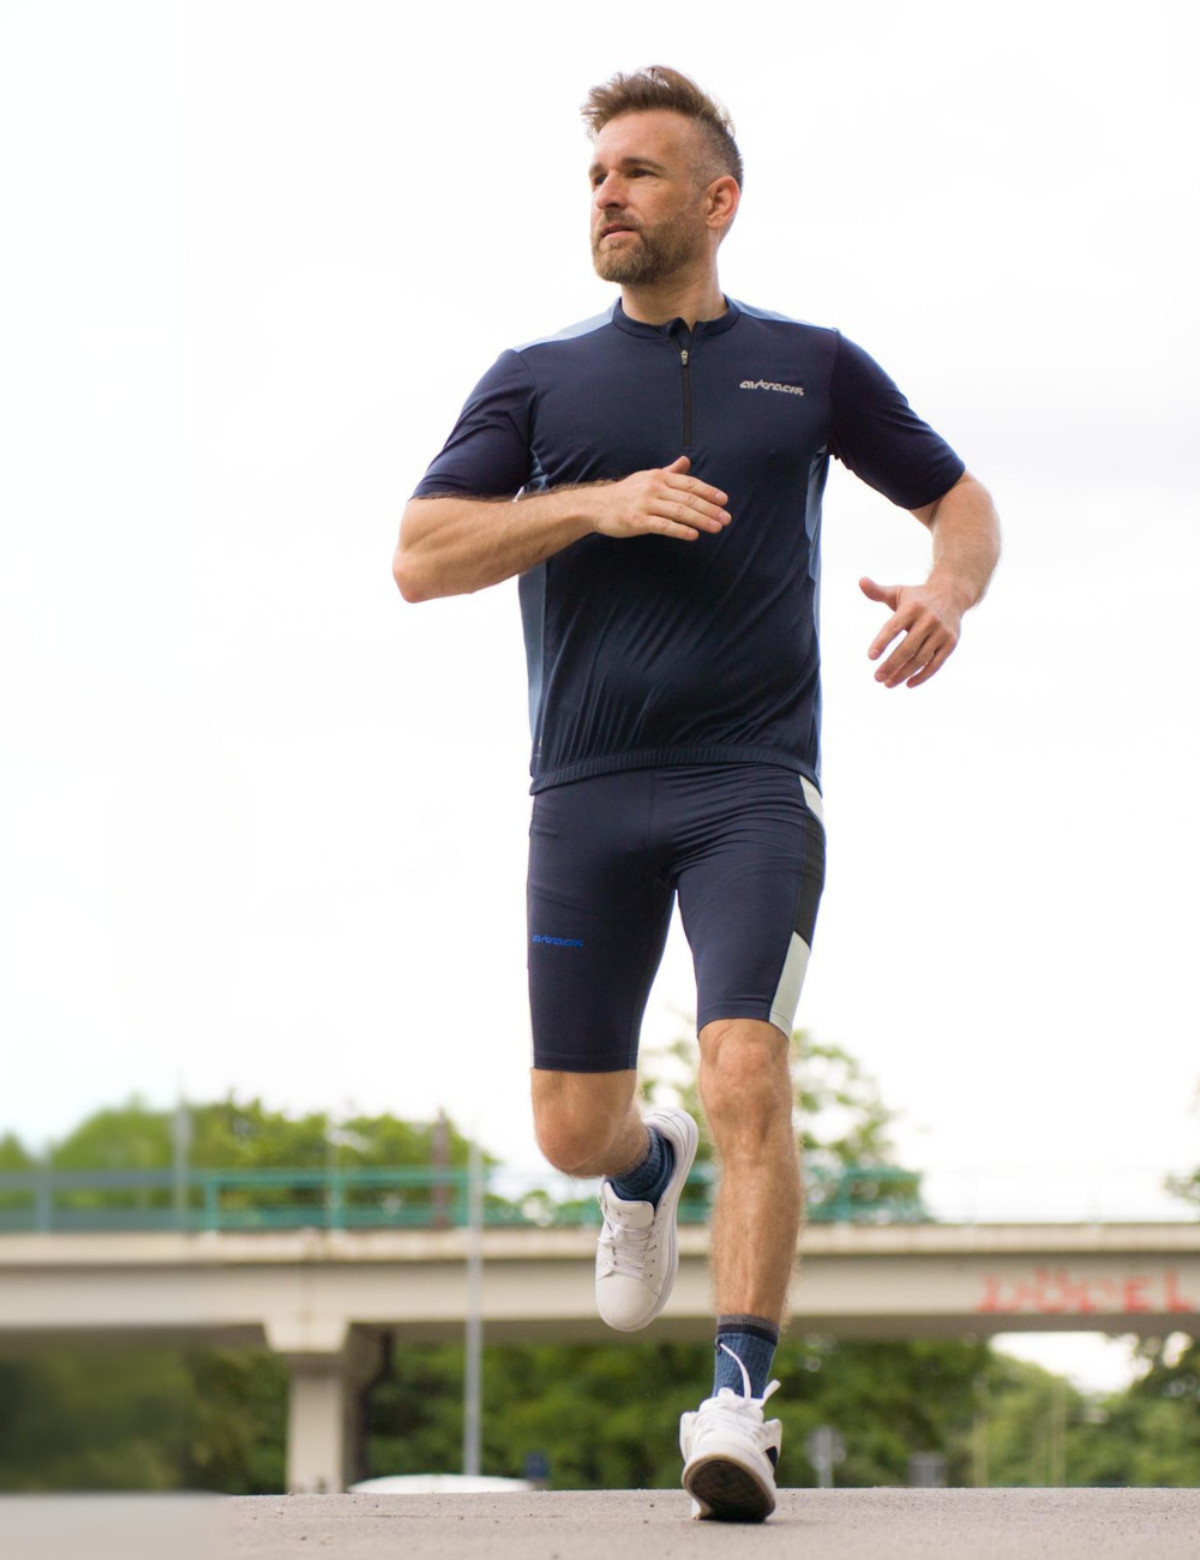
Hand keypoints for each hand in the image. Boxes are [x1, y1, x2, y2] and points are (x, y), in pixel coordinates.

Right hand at [589, 455, 730, 541]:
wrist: (596, 505)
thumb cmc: (625, 493)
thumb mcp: (648, 478)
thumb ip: (669, 472)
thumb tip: (686, 461)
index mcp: (659, 477)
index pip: (690, 483)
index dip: (709, 492)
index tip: (724, 500)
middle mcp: (654, 488)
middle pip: (688, 498)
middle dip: (710, 509)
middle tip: (727, 518)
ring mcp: (646, 504)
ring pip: (679, 512)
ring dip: (701, 520)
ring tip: (717, 527)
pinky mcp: (637, 521)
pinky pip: (663, 525)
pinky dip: (680, 530)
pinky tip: (694, 535)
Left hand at [860, 576, 963, 687]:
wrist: (952, 594)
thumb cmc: (918, 597)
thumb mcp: (899, 592)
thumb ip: (878, 591)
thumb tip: (861, 581)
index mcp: (912, 607)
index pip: (894, 627)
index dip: (882, 642)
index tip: (870, 656)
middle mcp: (928, 619)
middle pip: (907, 648)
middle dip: (891, 665)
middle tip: (876, 677)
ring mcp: (942, 632)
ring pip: (921, 659)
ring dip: (903, 673)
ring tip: (888, 683)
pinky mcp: (951, 643)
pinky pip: (936, 664)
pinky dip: (922, 676)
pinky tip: (908, 684)